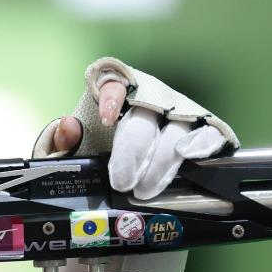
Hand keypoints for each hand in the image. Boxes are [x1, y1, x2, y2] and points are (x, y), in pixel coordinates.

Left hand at [52, 81, 226, 198]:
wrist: (125, 166)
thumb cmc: (97, 150)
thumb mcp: (74, 149)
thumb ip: (64, 141)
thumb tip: (67, 126)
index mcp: (116, 94)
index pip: (113, 83)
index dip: (111, 97)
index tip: (105, 119)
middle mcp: (150, 99)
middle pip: (145, 116)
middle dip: (133, 150)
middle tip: (121, 182)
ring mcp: (178, 113)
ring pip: (175, 128)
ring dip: (161, 160)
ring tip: (146, 188)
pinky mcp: (200, 131)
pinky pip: (207, 132)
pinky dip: (202, 142)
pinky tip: (189, 155)